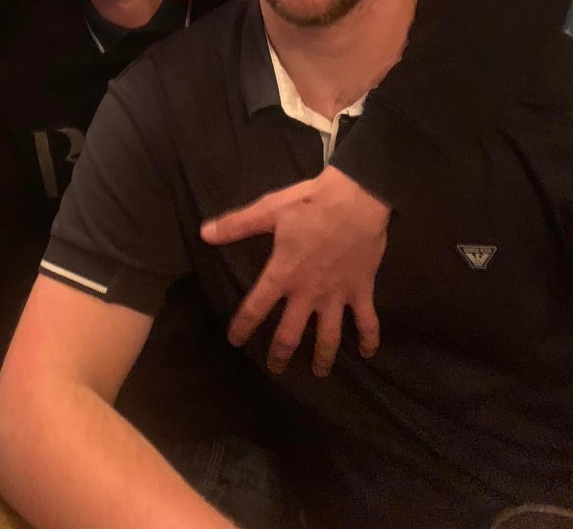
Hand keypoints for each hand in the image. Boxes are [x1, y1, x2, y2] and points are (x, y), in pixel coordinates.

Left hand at [200, 166, 387, 376]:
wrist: (356, 200)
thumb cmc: (310, 204)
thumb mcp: (268, 210)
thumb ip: (236, 225)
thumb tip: (204, 233)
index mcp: (283, 274)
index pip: (255, 308)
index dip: (243, 326)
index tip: (235, 342)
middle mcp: (308, 293)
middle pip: (291, 333)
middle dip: (280, 353)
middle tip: (275, 369)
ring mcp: (337, 295)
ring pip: (329, 336)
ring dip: (323, 357)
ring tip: (319, 372)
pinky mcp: (362, 290)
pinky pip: (367, 321)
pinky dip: (369, 339)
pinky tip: (368, 354)